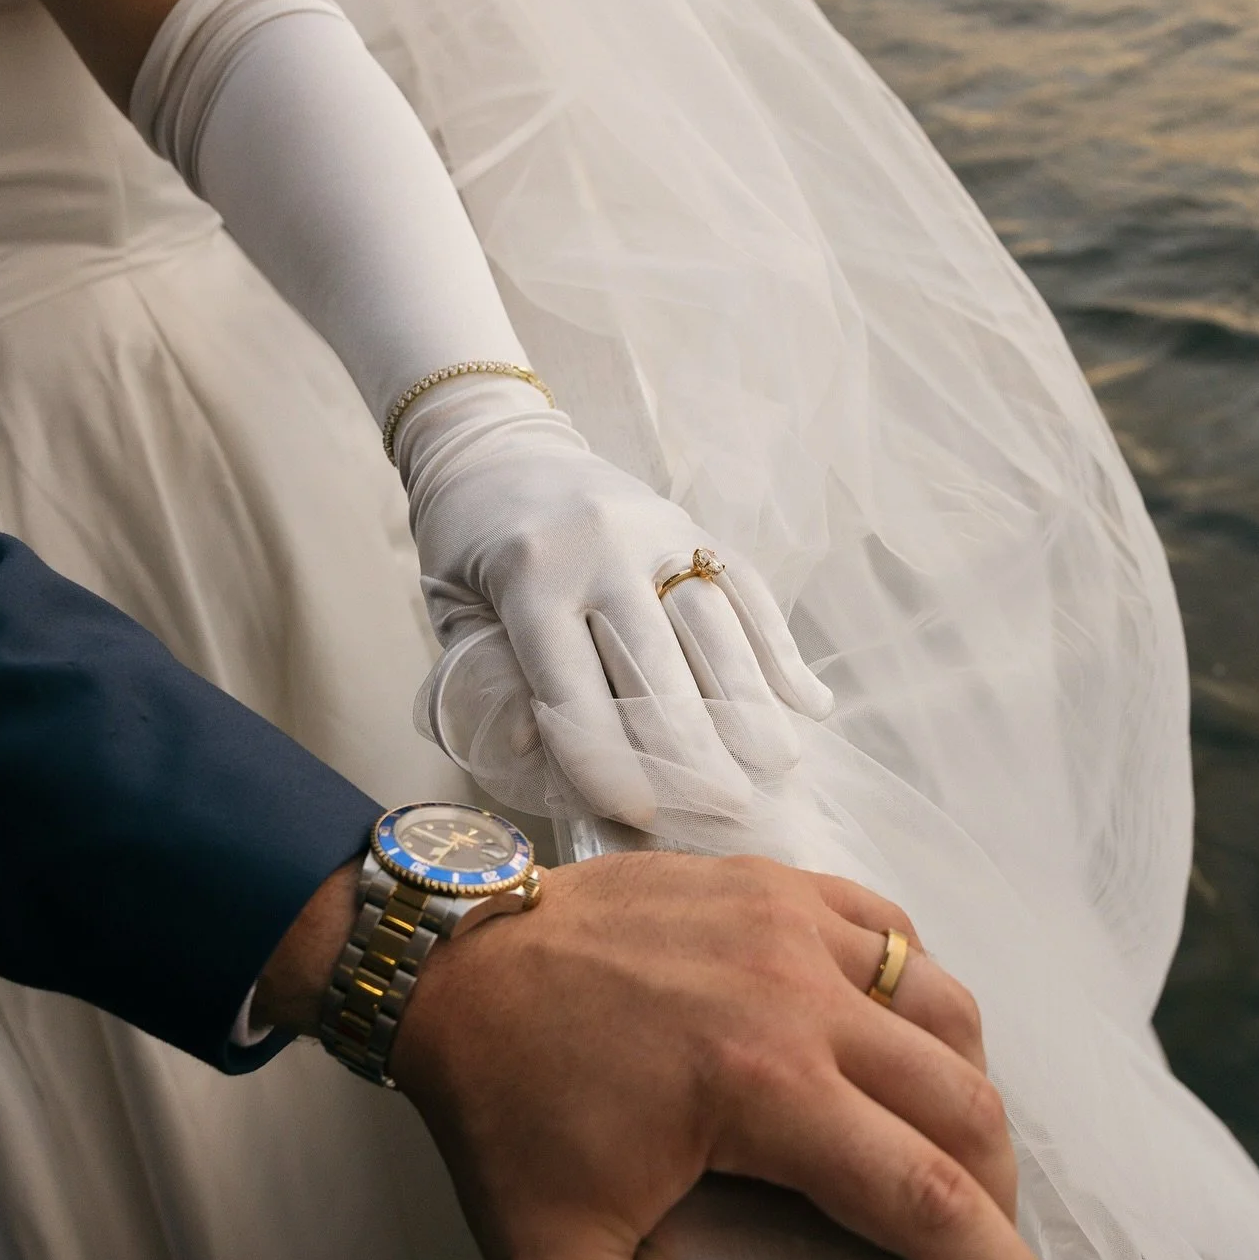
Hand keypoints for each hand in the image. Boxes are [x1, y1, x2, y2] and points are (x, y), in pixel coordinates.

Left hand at [391, 852, 1054, 1259]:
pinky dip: (919, 997)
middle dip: (996, 1207)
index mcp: (760, 1086)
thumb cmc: (503, 1101)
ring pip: (949, 1013)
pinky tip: (894, 1045)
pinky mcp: (774, 881)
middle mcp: (796, 992)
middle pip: (967, 1110)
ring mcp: (790, 921)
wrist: (448, 959)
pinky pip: (894, 936)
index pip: (932, 1200)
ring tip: (943, 1165)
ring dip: (969, 1097)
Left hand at [399, 378, 831, 826]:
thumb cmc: (466, 549)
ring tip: (776, 761)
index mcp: (529, 577)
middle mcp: (600, 549)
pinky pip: (745, 585)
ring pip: (713, 622)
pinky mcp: (690, 522)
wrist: (494, 447)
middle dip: (693, 744)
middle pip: (657, 661)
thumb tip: (537, 752)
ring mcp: (654, 530)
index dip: (609, 759)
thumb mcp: (452, 613)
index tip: (642, 812)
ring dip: (750, 698)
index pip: (575, 686)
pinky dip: (778, 644)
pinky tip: (806, 698)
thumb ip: (489, 680)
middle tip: (725, 806)